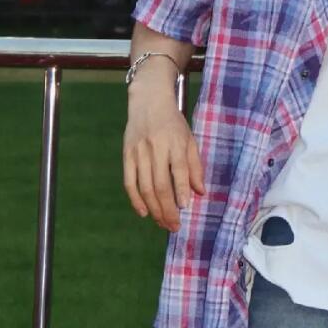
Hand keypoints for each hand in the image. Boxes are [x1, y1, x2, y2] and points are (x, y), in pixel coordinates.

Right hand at [123, 86, 205, 231]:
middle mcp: (156, 148)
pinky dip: (135, 200)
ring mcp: (139, 152)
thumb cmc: (173, 123)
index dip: (181, 190)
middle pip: (160, 184)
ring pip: (145, 187)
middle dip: (167, 209)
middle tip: (174, 226)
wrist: (148, 101)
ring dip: (154, 209)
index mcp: (175, 142)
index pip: (178, 169)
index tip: (185, 208)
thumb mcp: (189, 139)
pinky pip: (129, 182)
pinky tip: (144, 212)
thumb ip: (195, 166)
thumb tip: (200, 192)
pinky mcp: (126, 155)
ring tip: (163, 223)